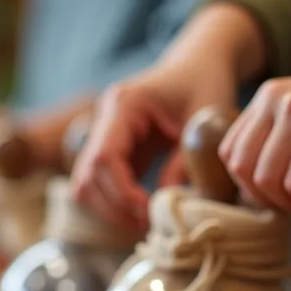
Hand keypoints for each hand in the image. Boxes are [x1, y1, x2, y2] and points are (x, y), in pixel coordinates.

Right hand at [72, 3, 263, 228]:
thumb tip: (166, 202)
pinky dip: (113, 203)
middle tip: (146, 226)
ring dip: (109, 209)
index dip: (122, 192)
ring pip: (85, 183)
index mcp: (124, 104)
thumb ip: (186, 162)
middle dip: (114, 207)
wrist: (199, 63)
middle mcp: (105, 118)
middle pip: (87, 175)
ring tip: (143, 223)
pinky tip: (139, 212)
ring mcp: (104, 134)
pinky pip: (98, 183)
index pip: (104, 157)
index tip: (148, 211)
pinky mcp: (112, 148)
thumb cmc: (205, 83)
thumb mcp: (204, 122)